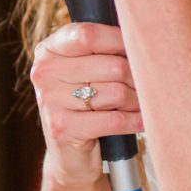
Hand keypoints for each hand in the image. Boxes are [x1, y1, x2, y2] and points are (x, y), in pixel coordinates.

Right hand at [31, 22, 142, 185]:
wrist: (69, 156)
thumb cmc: (84, 105)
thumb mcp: (83, 71)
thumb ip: (100, 50)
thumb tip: (140, 34)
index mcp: (48, 51)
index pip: (89, 34)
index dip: (120, 40)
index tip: (137, 49)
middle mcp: (44, 73)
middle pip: (111, 65)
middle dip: (136, 77)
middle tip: (145, 85)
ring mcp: (51, 101)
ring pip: (117, 93)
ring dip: (137, 101)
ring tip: (141, 104)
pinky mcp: (63, 129)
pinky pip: (114, 120)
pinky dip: (135, 121)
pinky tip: (141, 121)